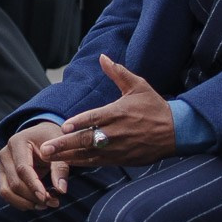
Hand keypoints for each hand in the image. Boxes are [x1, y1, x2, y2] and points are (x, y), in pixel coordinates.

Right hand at [0, 119, 70, 209]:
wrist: (42, 135)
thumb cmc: (52, 139)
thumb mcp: (60, 148)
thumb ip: (60, 168)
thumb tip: (61, 190)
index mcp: (17, 142)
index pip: (22, 168)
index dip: (34, 185)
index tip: (47, 198)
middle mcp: (5, 153)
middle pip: (14, 183)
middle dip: (33, 197)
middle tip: (54, 203)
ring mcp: (1, 165)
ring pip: (6, 191)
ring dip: (25, 203)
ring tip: (45, 205)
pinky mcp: (3, 175)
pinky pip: (7, 193)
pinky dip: (21, 202)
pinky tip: (37, 203)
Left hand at [40, 55, 175, 166]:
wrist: (176, 131)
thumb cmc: (155, 107)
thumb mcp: (138, 86)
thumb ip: (118, 73)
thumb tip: (102, 57)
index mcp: (118, 112)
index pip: (94, 118)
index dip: (78, 123)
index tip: (63, 127)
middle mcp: (116, 132)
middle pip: (86, 139)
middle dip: (63, 145)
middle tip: (45, 149)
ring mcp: (118, 148)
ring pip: (89, 154)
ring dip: (67, 156)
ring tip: (49, 158)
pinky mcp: (122, 159)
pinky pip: (98, 162)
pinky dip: (82, 163)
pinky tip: (68, 164)